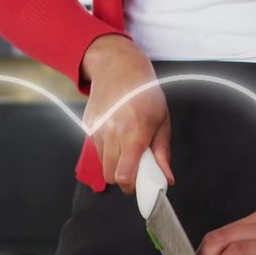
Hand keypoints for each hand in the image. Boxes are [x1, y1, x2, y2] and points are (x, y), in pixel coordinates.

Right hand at [81, 35, 173, 193]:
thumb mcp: (162, 121)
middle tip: (136, 169)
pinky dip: (107, 151)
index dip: (132, 186)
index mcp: (135, 133)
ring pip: (103, 165)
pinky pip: (97, 150)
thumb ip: (162, 153)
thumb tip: (166, 179)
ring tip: (127, 147)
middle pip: (111, 176)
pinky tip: (116, 134)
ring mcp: (97, 130)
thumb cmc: (145, 93)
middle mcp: (113, 134)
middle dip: (123, 179)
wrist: (118, 68)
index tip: (141, 184)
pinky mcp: (89, 127)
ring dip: (115, 164)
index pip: (124, 176)